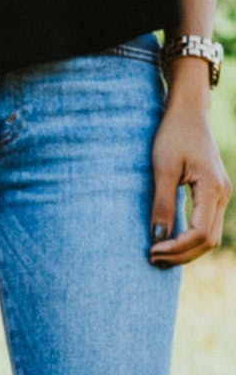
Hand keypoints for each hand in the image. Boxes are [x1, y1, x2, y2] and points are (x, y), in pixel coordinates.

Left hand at [148, 102, 229, 266]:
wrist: (188, 114)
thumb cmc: (173, 136)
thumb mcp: (162, 170)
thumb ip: (162, 204)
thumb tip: (158, 238)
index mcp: (212, 189)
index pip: (199, 233)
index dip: (176, 248)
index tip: (151, 250)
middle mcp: (223, 194)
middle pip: (208, 240)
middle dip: (181, 255)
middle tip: (152, 260)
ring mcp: (221, 194)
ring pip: (210, 236)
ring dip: (186, 250)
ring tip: (158, 256)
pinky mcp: (214, 193)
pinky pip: (207, 225)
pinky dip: (190, 239)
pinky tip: (169, 242)